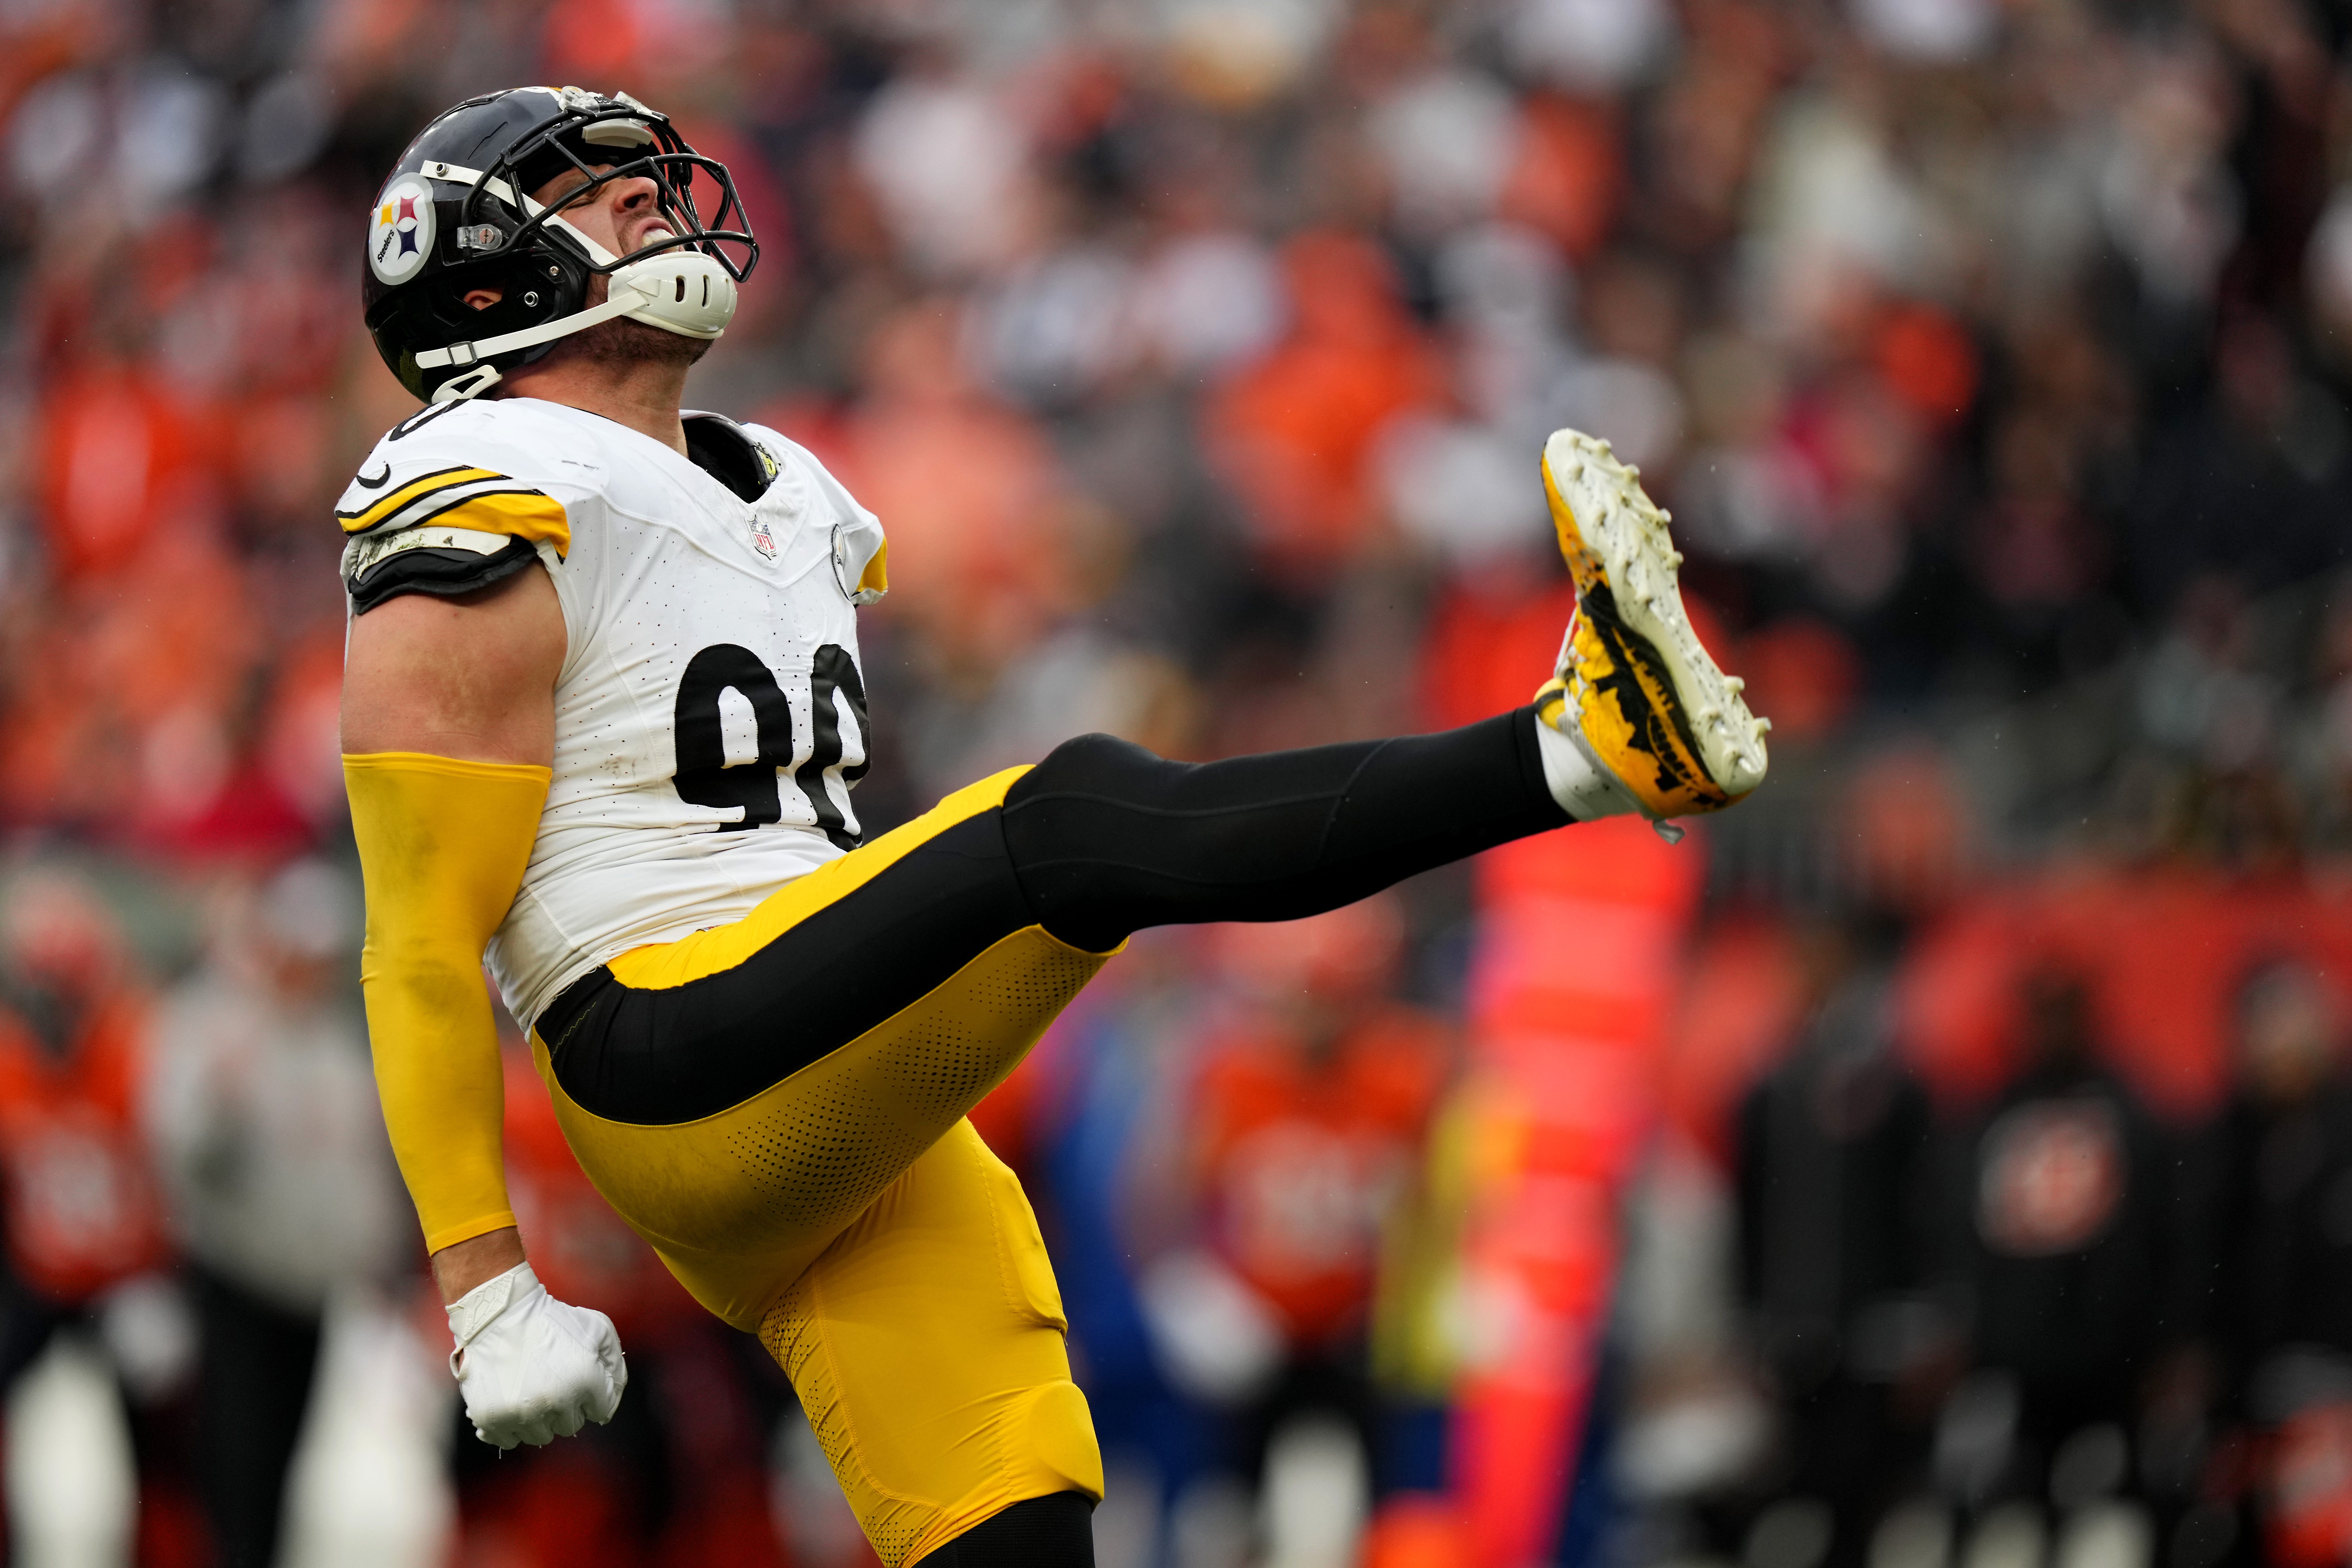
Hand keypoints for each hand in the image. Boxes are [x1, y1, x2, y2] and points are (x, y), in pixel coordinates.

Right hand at [446, 1262, 626, 1447]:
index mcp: (585, 1380)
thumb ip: (614, 1361)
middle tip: (553, 1382)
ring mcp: (521, 1413)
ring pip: (540, 1436)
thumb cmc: (551, 1320)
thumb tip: (615, 1390)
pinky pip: (509, 1440)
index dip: (593, 1394)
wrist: (498, 1315)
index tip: (578, 1378)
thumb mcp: (597, 1327)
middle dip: (567, 1408)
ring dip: (539, 1419)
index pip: (602, 1410)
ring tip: (529, 1389)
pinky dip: (510, 1426)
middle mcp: (555, 1402)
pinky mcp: (491, 1419)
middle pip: (570, 1425)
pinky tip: (509, 1401)